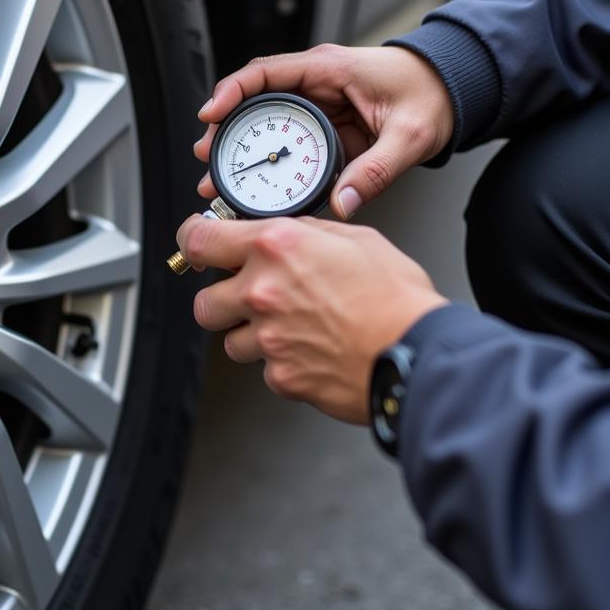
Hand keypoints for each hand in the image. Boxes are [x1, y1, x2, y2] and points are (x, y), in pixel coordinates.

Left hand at [176, 214, 447, 423]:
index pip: (199, 239)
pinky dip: (281, 363)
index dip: (193, 239)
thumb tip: (289, 233)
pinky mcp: (280, 376)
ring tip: (291, 328)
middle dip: (222, 301)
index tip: (198, 242)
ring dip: (252, 335)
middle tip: (249, 298)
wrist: (416, 353)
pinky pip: (264, 370)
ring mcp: (268, 338)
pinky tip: (311, 351)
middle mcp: (262, 292)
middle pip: (204, 302)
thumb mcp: (356, 239)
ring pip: (231, 342)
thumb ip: (308, 234)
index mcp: (276, 248)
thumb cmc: (396, 298)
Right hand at [194, 44, 453, 218]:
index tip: (211, 114)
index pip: (266, 73)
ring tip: (219, 177)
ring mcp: (317, 103)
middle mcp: (316, 83)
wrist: (453, 88)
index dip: (232, 92)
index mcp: (329, 70)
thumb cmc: (431, 93)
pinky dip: (265, 158)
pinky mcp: (323, 125)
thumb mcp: (409, 135)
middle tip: (207, 159)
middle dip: (225, 130)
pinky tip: (253, 182)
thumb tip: (344, 201)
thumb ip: (376, 170)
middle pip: (254, 101)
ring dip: (240, 147)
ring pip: (264, 122)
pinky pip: (284, 139)